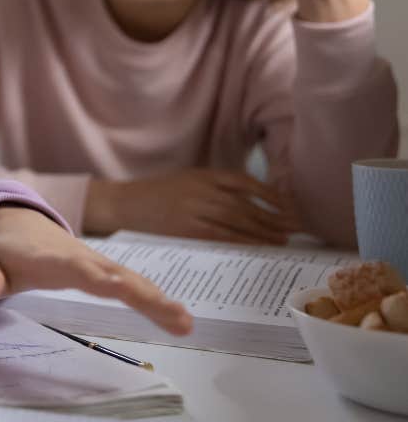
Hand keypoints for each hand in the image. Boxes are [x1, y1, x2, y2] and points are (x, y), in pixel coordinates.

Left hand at [0, 206, 191, 335]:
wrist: (14, 220)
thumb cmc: (0, 247)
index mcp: (49, 258)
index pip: (74, 269)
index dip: (94, 277)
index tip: (118, 288)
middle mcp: (79, 257)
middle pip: (114, 274)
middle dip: (142, 293)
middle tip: (174, 315)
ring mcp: (95, 261)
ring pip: (130, 278)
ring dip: (157, 299)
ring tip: (186, 322)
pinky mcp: (103, 268)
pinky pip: (132, 282)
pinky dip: (155, 298)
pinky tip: (179, 318)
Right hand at [82, 169, 300, 243]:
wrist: (126, 204)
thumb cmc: (158, 194)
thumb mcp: (188, 181)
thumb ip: (215, 187)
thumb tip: (252, 202)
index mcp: (203, 174)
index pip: (244, 182)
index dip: (270, 194)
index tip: (289, 205)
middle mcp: (202, 190)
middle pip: (246, 204)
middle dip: (273, 217)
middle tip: (295, 227)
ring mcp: (195, 210)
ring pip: (238, 221)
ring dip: (264, 231)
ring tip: (283, 239)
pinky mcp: (188, 229)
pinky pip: (223, 236)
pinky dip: (243, 242)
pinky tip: (258, 247)